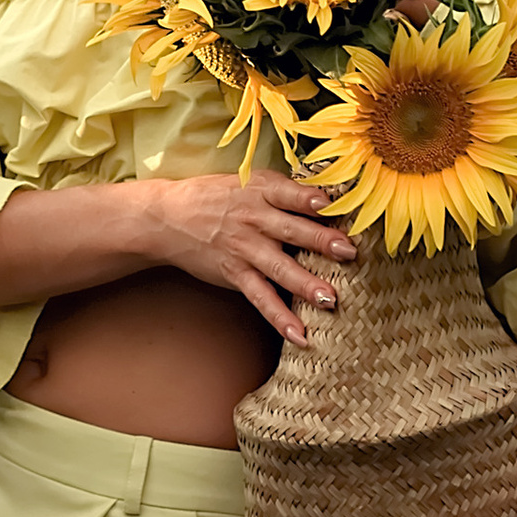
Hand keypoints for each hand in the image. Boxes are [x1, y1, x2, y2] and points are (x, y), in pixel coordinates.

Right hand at [140, 172, 357, 345]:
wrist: (168, 217)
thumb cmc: (216, 197)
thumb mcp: (249, 182)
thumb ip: (285, 193)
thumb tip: (331, 201)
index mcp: (262, 190)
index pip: (292, 193)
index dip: (314, 199)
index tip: (337, 204)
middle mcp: (254, 219)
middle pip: (293, 230)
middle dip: (322, 241)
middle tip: (349, 252)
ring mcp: (245, 248)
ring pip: (279, 267)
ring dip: (306, 283)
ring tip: (330, 298)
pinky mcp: (234, 273)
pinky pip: (261, 297)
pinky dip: (279, 317)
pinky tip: (300, 335)